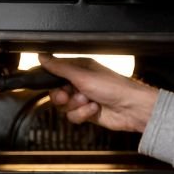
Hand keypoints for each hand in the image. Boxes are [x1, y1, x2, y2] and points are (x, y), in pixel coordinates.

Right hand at [39, 54, 158, 131]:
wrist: (132, 108)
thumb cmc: (114, 88)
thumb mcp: (83, 75)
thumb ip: (60, 67)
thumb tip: (42, 56)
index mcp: (80, 69)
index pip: (56, 72)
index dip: (51, 80)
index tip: (50, 83)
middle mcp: (81, 83)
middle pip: (56, 92)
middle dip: (61, 96)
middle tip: (66, 96)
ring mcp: (84, 99)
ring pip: (64, 106)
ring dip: (75, 106)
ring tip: (88, 101)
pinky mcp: (88, 113)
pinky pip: (73, 116)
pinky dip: (82, 114)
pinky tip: (94, 109)